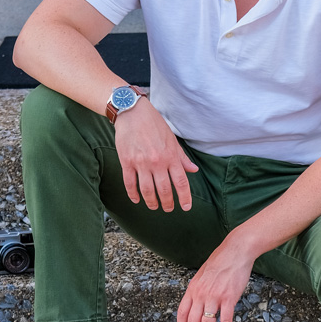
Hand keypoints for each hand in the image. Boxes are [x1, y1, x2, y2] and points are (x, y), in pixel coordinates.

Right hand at [114, 96, 197, 211]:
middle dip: (167, 203)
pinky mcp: (127, 162)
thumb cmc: (154, 124)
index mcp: (171, 156)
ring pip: (147, 190)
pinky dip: (133, 194)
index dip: (185, 197)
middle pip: (164, 190)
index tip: (185, 207)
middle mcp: (157, 162)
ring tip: (154, 206)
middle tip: (168, 209)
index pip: (181, 182)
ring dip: (151, 202)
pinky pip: (130, 183)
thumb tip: (194, 170)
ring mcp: (141, 163)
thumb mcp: (172, 140)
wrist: (133, 112)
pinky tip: (136, 200)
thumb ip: (182, 157)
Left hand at [176, 237, 254, 321]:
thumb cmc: (220, 261)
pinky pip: (225, 319)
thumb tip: (196, 302)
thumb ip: (198, 289)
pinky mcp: (229, 298)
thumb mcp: (202, 275)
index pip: (182, 312)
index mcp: (193, 288)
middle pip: (193, 321)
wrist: (235, 251)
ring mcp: (214, 296)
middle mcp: (201, 294)